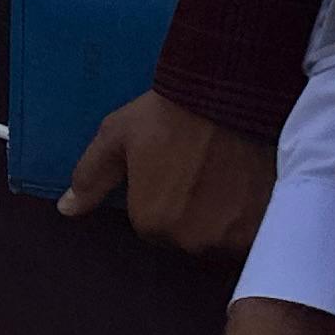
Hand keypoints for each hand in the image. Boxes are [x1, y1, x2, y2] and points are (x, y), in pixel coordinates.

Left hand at [60, 90, 275, 257]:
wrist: (227, 94)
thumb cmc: (166, 116)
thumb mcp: (115, 140)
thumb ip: (90, 179)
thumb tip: (67, 210)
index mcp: (153, 223)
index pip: (153, 227)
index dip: (161, 199)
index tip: (173, 173)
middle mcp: (194, 240)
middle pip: (189, 237)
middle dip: (191, 213)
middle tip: (200, 173)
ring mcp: (235, 237)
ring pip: (223, 238)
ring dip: (224, 218)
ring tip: (227, 178)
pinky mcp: (268, 225)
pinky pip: (255, 234)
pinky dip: (252, 216)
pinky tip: (249, 185)